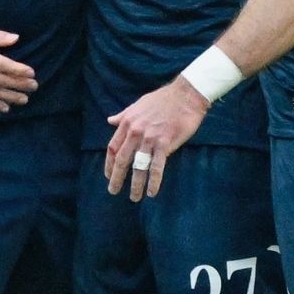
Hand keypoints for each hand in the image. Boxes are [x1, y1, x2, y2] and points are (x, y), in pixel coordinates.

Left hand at [105, 77, 207, 201]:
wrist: (185, 96)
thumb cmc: (162, 99)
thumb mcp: (137, 105)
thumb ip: (123, 116)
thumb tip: (110, 120)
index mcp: (127, 123)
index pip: (113, 148)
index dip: (109, 163)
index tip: (108, 174)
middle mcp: (135, 132)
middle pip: (122, 160)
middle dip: (117, 178)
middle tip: (113, 191)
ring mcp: (149, 139)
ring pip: (139, 166)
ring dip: (136, 184)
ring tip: (134, 197)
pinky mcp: (165, 144)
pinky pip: (157, 167)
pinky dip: (153, 181)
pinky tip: (152, 192)